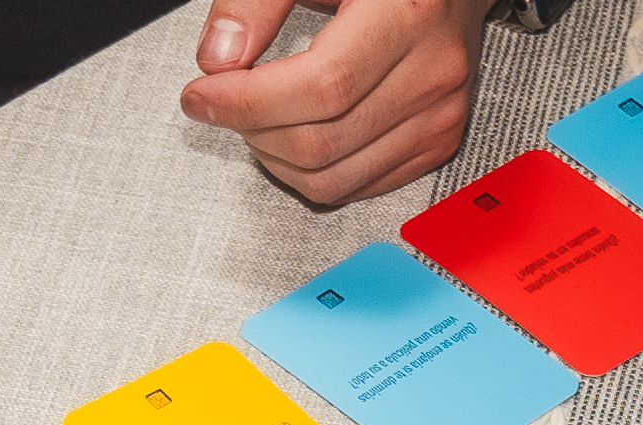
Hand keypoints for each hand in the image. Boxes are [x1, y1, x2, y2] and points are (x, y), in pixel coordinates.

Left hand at [184, 0, 483, 206]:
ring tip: (255, 118)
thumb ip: (258, 1)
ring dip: (275, 158)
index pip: (320, 88)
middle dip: (253, 131)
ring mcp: (439, 114)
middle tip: (223, 102)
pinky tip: (289, 137)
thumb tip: (218, 58)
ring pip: (333, 178)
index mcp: (408, 13)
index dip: (248, 103)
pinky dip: (309, 173)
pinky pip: (358, 187)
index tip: (203, 94)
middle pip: (321, 141)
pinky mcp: (437, 142)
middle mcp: (433, 71)